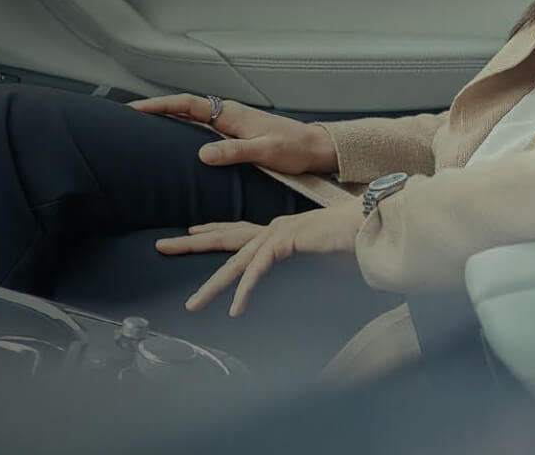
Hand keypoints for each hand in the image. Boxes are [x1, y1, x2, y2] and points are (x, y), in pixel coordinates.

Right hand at [128, 93, 337, 174]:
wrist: (314, 149)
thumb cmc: (294, 149)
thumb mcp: (264, 152)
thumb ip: (234, 151)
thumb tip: (202, 153)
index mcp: (231, 114)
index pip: (187, 105)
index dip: (159, 106)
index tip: (134, 109)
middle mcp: (228, 114)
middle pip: (184, 107)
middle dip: (155, 109)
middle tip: (126, 116)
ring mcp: (230, 123)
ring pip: (191, 117)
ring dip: (167, 118)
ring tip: (141, 127)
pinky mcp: (234, 134)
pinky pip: (201, 127)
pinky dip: (182, 128)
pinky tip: (173, 140)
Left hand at [155, 205, 365, 317]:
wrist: (372, 225)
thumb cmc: (351, 244)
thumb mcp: (319, 262)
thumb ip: (304, 270)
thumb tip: (300, 285)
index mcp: (279, 230)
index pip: (238, 229)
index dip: (212, 230)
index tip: (190, 233)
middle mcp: (273, 228)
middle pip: (224, 237)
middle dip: (191, 243)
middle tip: (161, 246)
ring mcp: (278, 232)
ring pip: (236, 261)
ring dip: (213, 285)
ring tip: (194, 305)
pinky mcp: (286, 240)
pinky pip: (259, 270)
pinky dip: (246, 291)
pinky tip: (236, 309)